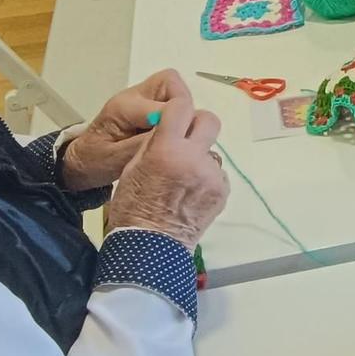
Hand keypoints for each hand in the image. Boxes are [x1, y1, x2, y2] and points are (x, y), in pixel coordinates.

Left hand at [60, 69, 189, 190]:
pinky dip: (178, 115)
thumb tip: (173, 138)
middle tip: (182, 135)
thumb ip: (144, 146)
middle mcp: (134, 95)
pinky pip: (171, 99)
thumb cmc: (94, 160)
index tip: (180, 144)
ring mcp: (141, 96)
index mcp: (124, 107)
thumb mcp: (116, 160)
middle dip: (184, 109)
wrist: (82, 159)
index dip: (180, 124)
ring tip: (177, 135)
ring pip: (175, 88)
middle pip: (172, 83)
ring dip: (182, 110)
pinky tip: (171, 134)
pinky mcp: (148, 102)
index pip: (165, 104)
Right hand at [104, 72, 229, 243]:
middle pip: (210, 121)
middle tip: (186, 139)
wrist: (151, 248)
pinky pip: (216, 173)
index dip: (176, 108)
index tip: (173, 115)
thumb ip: (154, 143)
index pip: (181, 107)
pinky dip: (205, 178)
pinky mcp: (222, 191)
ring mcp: (212, 176)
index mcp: (167, 149)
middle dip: (198, 125)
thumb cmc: (132, 207)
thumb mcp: (133, 168)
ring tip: (183, 178)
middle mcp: (194, 158)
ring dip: (200, 157)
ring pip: (212, 151)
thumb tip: (167, 126)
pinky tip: (190, 194)